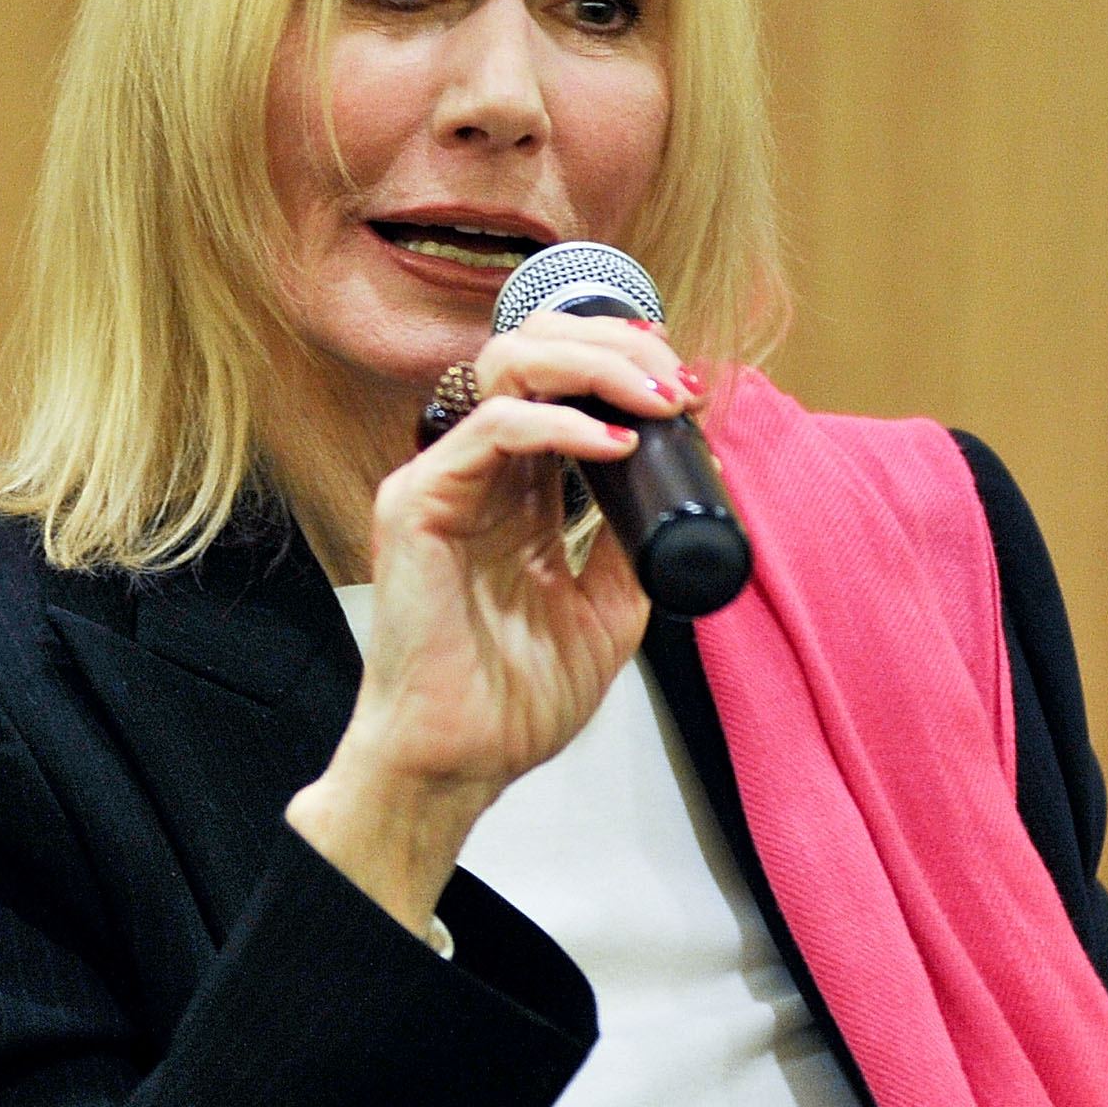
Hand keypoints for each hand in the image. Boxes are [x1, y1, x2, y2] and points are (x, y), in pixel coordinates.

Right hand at [285, 314, 698, 933]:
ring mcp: (445, 478)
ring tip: (657, 401)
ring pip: (512, 364)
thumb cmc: (517, 698)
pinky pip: (494, 428)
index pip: (564, 381)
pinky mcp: (418, 501)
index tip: (688, 387)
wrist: (464, 759)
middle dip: (619, 346)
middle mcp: (480, 470)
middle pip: (538, 348)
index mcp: (519, 488)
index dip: (626, 363)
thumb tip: (688, 478)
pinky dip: (561, 422)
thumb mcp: (609, 604)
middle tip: (677, 384)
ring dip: (597, 366)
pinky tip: (614, 443)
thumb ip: (631, 539)